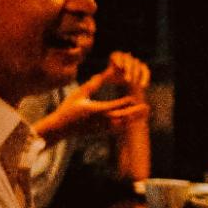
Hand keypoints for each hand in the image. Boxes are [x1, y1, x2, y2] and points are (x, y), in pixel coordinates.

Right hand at [37, 53, 151, 142]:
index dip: (126, 102)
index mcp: (96, 110)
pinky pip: (118, 129)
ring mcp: (102, 127)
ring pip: (123, 124)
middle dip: (136, 112)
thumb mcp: (77, 95)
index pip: (116, 106)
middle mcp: (102, 120)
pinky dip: (127, 124)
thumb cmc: (67, 109)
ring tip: (143, 114)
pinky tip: (132, 122)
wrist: (61, 128)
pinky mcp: (101, 132)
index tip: (134, 98)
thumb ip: (90, 86)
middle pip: (123, 116)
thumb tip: (99, 75)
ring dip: (134, 119)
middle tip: (146, 107)